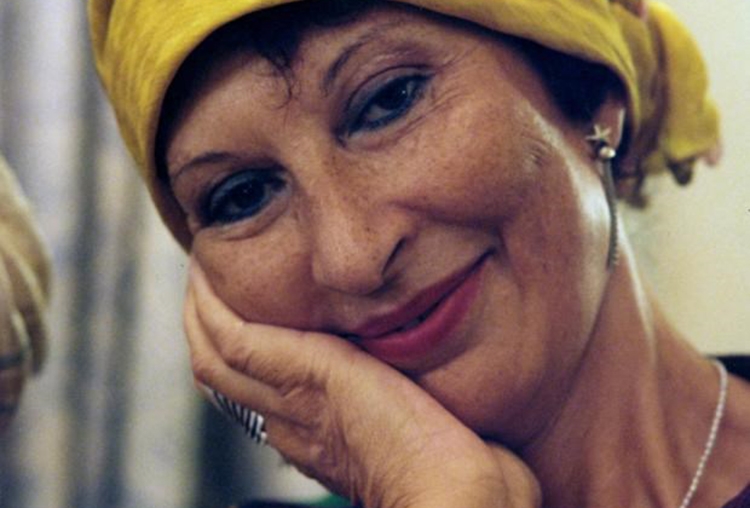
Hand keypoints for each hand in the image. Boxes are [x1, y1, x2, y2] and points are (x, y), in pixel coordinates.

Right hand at [185, 260, 540, 507]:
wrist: (457, 490)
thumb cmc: (457, 470)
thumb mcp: (424, 427)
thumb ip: (404, 406)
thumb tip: (405, 383)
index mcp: (322, 437)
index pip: (264, 395)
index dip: (247, 360)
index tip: (244, 318)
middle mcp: (295, 422)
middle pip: (230, 375)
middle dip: (211, 329)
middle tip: (205, 283)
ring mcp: (293, 400)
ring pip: (217, 357)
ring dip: (201, 313)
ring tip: (199, 270)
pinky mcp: (301, 374)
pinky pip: (230, 339)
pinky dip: (209, 308)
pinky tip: (204, 275)